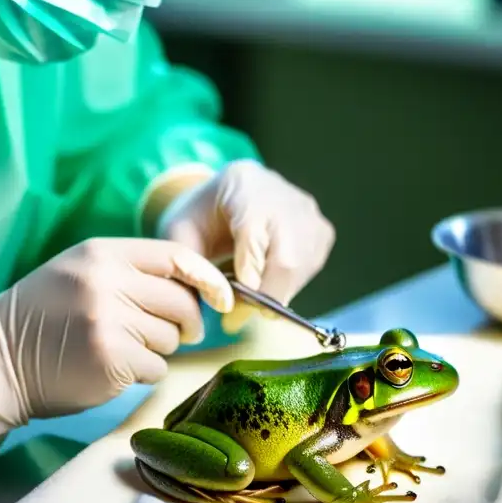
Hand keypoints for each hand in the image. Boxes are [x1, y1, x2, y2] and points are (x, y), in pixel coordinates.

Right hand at [0, 238, 233, 453]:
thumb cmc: (43, 316)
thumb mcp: (80, 272)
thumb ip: (130, 270)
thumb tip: (196, 285)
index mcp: (102, 253)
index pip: (175, 256)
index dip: (206, 279)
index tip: (220, 297)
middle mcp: (107, 282)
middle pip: (181, 301)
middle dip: (185, 322)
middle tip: (171, 333)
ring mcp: (109, 321)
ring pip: (170, 337)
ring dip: (156, 348)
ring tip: (121, 347)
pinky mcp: (111, 360)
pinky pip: (156, 367)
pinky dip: (142, 373)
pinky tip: (113, 368)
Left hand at [157, 160, 334, 327]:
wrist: (228, 193)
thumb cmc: (201, 214)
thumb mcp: (180, 232)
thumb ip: (192, 264)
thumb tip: (221, 302)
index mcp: (244, 185)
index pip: (253, 235)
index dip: (246, 277)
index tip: (230, 310)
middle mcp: (284, 196)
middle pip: (287, 258)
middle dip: (263, 296)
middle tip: (237, 317)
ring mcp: (308, 213)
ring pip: (302, 270)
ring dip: (274, 294)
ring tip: (246, 299)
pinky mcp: (322, 231)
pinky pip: (310, 271)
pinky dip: (288, 287)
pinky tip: (265, 284)